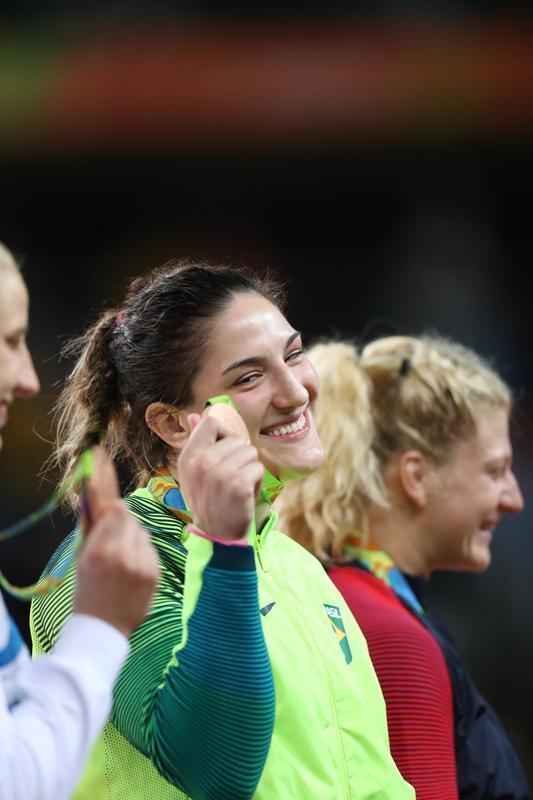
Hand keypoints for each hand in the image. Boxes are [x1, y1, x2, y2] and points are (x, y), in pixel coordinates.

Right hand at [74, 447, 159, 636]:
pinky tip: (130, 569)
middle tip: (108, 534)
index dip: (104, 479)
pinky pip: (148, 546)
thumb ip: (90, 525)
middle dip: (117, 518)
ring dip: (129, 534)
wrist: (103, 631)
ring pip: (139, 529)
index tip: (100, 455)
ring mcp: (143, 563)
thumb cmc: (86, 590)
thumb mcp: (81, 557)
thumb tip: (93, 493)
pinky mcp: (156, 571)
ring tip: (118, 560)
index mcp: (99, 550)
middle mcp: (123, 554)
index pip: (109, 505)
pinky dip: (140, 549)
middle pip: (126, 515)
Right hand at [177, 406, 263, 540]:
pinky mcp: (238, 484)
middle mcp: (202, 462)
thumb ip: (196, 441)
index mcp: (188, 456)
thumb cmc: (208, 498)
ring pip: (250, 453)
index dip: (224, 433)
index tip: (224, 450)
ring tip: (237, 486)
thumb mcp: (194, 471)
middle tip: (231, 478)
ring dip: (249, 470)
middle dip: (240, 457)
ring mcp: (220, 473)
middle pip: (237, 439)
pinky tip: (245, 495)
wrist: (217, 534)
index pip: (211, 421)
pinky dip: (256, 482)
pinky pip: (258, 468)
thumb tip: (196, 415)